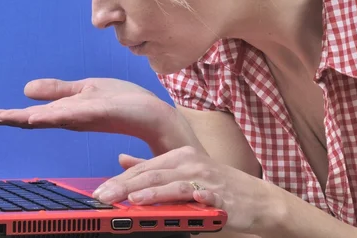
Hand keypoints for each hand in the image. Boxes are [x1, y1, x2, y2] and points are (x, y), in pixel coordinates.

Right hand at [0, 78, 184, 148]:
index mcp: (68, 113)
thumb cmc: (120, 103)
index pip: (34, 115)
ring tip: (8, 117)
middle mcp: (74, 117)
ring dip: (31, 118)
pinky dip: (59, 115)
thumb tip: (26, 89)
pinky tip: (42, 116)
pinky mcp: (102, 111)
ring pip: (54, 117)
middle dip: (13, 118)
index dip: (10, 115)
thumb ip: (57, 91)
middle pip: (39, 119)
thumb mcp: (84, 90)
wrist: (151, 113)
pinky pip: (77, 113)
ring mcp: (87, 116)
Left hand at [92, 146, 281, 233]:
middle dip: (123, 186)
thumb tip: (122, 159)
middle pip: (150, 173)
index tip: (99, 191)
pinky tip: (157, 201)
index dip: (119, 179)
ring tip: (124, 198)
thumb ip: (153, 168)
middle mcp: (189, 161)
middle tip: (101, 196)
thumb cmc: (217, 186)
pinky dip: (174, 197)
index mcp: (179, 155)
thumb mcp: (183, 172)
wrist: (257, 199)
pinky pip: (192, 195)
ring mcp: (203, 176)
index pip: (143, 167)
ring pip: (167, 182)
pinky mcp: (216, 193)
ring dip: (144, 191)